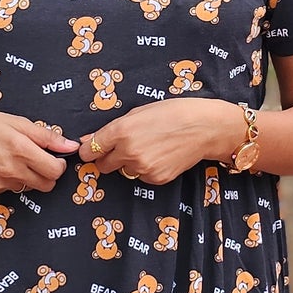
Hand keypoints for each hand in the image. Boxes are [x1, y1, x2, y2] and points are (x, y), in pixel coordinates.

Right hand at [0, 107, 78, 195]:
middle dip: (47, 174)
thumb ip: (47, 136)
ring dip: (26, 177)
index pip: (55, 170)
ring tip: (10, 159)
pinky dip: (7, 181)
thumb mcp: (16, 122)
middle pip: (46, 185)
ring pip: (27, 187)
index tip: (54, 158)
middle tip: (36, 160)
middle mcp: (10, 169)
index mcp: (20, 148)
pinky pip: (8, 190)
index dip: (59, 165)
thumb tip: (71, 146)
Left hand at [78, 98, 247, 184]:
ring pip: (124, 171)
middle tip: (122, 148)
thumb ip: (111, 129)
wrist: (204, 128)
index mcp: (121, 131)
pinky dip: (146, 169)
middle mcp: (128, 152)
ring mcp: (142, 168)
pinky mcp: (156, 179)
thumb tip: (87, 140)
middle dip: (107, 158)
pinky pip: (141, 176)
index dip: (88, 150)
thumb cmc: (173, 113)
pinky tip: (160, 155)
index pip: (89, 150)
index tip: (91, 149)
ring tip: (149, 147)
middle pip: (102, 165)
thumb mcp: (138, 113)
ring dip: (129, 163)